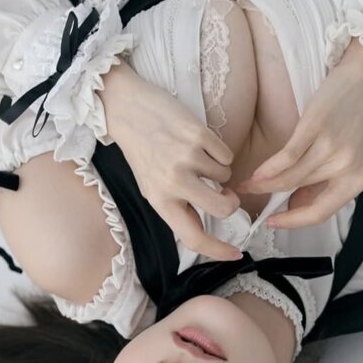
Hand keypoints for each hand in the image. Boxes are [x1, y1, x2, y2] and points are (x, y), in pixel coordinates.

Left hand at [101, 63, 243, 259]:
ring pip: (226, 177)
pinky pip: (226, 154)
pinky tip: (197, 142)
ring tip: (194, 155)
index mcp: (159, 200)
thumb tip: (204, 225)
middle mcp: (173, 182)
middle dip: (231, 202)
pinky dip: (218, 150)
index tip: (236, 254)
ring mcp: (187, 158)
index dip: (218, 250)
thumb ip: (176, 205)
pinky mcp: (198, 135)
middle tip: (225, 192)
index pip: (193, 237)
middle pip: (223, 208)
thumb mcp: (151, 185)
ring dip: (216, 169)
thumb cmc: (142, 148)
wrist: (127, 109)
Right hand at [235, 38, 362, 227]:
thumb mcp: (350, 158)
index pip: (321, 212)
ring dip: (263, 183)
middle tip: (248, 195)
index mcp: (358, 180)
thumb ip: (325, 183)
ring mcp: (332, 147)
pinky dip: (269, 168)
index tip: (272, 222)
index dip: (292, 222)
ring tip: (247, 183)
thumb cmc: (355, 119)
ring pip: (290, 177)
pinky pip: (287, 156)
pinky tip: (256, 172)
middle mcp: (347, 167)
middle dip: (269, 197)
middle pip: (298, 191)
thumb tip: (295, 205)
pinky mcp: (316, 128)